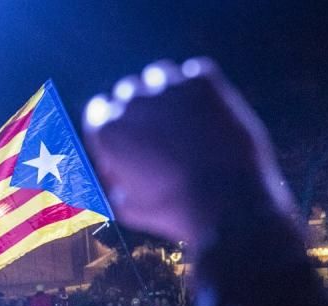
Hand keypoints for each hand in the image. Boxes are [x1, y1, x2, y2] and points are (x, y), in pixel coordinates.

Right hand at [82, 58, 294, 244]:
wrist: (229, 202)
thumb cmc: (174, 211)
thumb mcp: (127, 208)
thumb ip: (111, 182)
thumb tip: (110, 168)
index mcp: (107, 131)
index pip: (98, 111)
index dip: (113, 125)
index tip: (127, 137)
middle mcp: (132, 102)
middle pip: (127, 91)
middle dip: (138, 109)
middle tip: (159, 132)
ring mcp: (168, 87)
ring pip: (158, 76)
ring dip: (164, 92)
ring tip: (183, 120)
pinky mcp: (203, 81)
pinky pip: (193, 72)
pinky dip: (197, 87)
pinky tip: (206, 112)